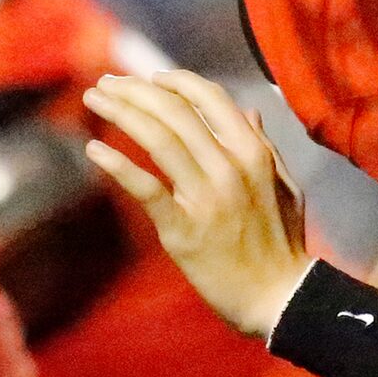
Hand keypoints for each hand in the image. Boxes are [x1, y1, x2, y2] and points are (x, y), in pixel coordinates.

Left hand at [82, 70, 308, 336]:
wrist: (278, 298)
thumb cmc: (281, 244)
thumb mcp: (284, 186)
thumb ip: (263, 146)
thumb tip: (249, 110)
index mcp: (253, 153)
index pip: (209, 98)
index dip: (173, 81)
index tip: (148, 78)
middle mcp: (230, 167)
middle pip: (174, 111)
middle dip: (135, 89)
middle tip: (106, 82)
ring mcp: (206, 198)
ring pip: (157, 138)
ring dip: (120, 111)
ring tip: (94, 97)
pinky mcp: (183, 230)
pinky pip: (146, 188)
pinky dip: (117, 164)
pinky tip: (93, 149)